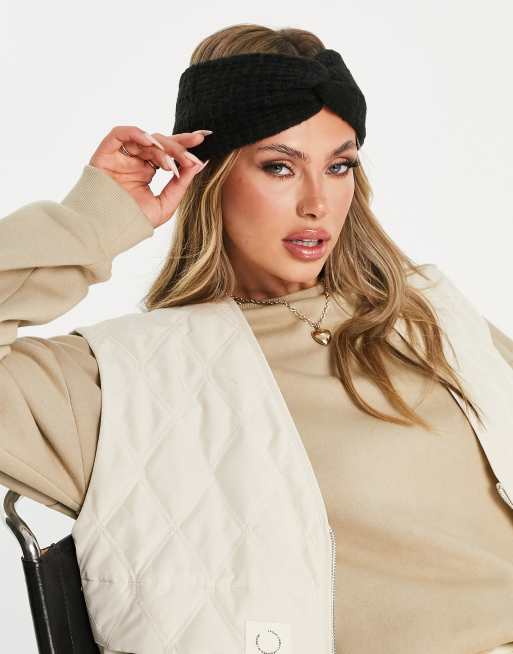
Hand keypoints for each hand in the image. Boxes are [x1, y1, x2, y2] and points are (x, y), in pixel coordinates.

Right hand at [88, 125, 210, 227]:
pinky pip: (119, 134)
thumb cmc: (133, 221)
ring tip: (169, 163)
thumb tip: (199, 164)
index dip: (184, 145)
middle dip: (178, 144)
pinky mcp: (106, 153)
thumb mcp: (165, 204)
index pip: (168, 153)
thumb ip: (181, 184)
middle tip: (193, 147)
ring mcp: (120, 156)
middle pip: (159, 143)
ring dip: (160, 147)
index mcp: (147, 171)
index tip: (203, 139)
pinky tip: (150, 143)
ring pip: (144, 139)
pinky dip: (136, 133)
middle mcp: (134, 161)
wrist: (107, 230)